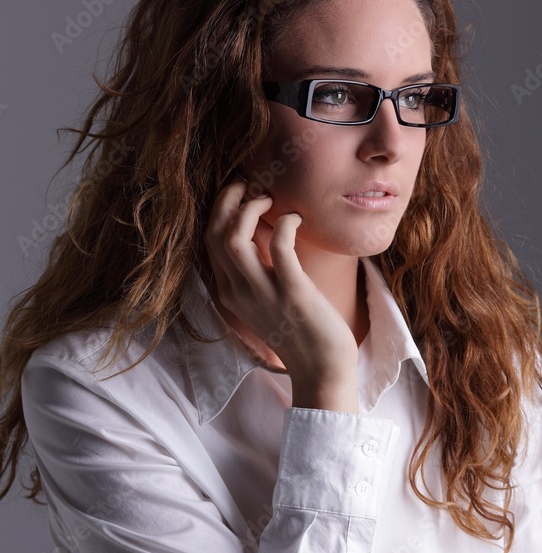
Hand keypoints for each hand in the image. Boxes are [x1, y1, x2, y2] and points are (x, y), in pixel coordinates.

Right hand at [204, 179, 358, 390]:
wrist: (321, 370)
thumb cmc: (300, 332)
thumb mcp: (267, 301)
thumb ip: (258, 274)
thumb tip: (265, 236)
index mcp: (229, 293)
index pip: (209, 241)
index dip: (220, 209)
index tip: (238, 191)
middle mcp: (238, 292)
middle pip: (215, 233)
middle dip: (226, 199)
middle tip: (248, 182)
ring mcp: (263, 293)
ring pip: (234, 238)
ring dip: (248, 208)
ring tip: (268, 197)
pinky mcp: (292, 292)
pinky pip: (279, 245)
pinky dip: (284, 223)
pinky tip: (296, 219)